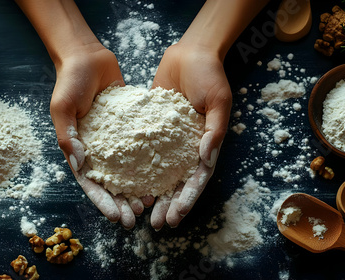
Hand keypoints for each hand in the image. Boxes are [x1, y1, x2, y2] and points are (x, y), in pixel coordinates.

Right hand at [50, 44, 147, 228]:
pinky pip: (140, 148)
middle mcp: (97, 149)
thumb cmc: (69, 82)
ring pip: (127, 170)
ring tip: (152, 201)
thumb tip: (79, 165)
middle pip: (111, 183)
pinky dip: (148, 162)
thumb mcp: (62, 109)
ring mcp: (115, 140)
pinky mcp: (129, 127)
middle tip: (139, 216)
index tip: (117, 218)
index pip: (90, 184)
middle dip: (123, 202)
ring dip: (137, 187)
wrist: (88, 56)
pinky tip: (161, 173)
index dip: (103, 203)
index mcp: (77, 150)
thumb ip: (67, 137)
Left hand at [150, 43, 231, 228]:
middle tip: (155, 223)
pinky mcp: (153, 130)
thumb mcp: (219, 102)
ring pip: (160, 173)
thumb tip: (206, 158)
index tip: (175, 217)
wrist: (190, 54)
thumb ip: (214, 130)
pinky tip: (125, 182)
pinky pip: (144, 152)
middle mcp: (187, 148)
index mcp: (206, 146)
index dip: (187, 200)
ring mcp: (169, 141)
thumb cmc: (210, 75)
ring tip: (139, 210)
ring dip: (152, 193)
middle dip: (167, 204)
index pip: (197, 180)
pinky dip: (137, 169)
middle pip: (178, 183)